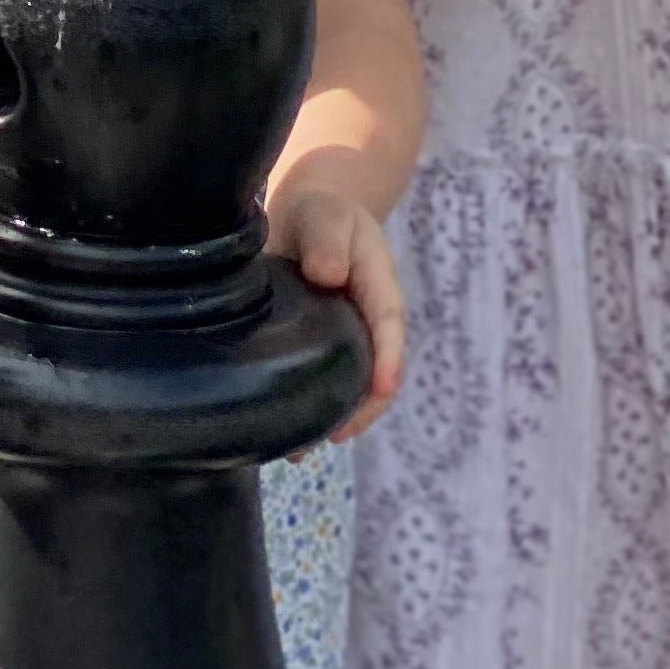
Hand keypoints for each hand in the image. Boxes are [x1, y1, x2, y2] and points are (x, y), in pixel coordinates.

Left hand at [267, 171, 406, 441]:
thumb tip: (326, 275)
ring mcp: (342, 342)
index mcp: (379, 291)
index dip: (388, 359)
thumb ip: (330, 241)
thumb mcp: (328, 218)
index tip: (383, 388)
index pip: (389, 327)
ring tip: (299, 451)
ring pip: (345, 388)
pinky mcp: (314, 349)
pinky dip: (302, 412)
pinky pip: (315, 384)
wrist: (308, 218)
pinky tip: (280, 440)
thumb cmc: (324, 217)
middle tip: (335, 435)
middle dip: (359, 409)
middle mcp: (366, 326)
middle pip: (373, 373)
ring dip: (327, 420)